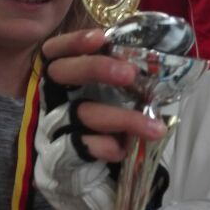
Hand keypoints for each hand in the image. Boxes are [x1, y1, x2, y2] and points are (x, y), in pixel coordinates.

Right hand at [41, 29, 166, 162]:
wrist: (90, 171)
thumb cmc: (106, 120)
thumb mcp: (113, 96)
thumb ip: (122, 77)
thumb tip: (157, 64)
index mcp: (63, 76)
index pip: (57, 50)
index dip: (75, 42)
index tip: (101, 38)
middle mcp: (52, 95)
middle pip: (61, 73)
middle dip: (95, 68)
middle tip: (129, 74)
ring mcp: (52, 123)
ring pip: (81, 113)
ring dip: (121, 118)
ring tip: (154, 128)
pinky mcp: (58, 153)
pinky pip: (77, 146)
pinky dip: (103, 146)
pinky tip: (121, 149)